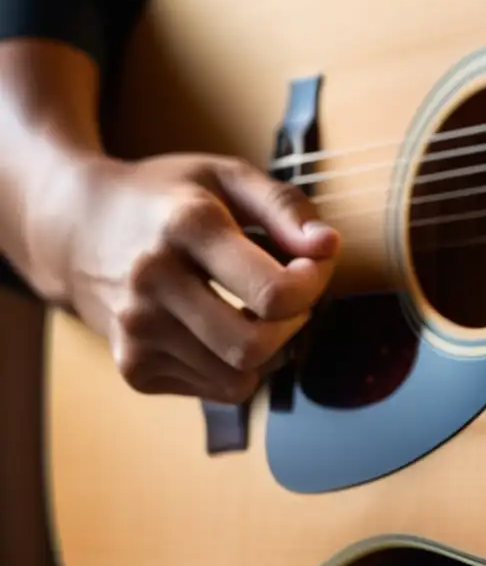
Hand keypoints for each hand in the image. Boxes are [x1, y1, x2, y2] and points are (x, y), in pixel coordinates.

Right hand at [49, 153, 340, 402]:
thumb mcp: (228, 176)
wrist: (75, 229)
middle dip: (295, 323)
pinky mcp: (134, 368)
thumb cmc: (167, 198)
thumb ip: (287, 207)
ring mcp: (136, 333)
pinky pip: (218, 389)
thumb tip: (329, 247)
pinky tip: (221, 326)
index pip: (272, 292)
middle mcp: (152, 283)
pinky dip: (237, 365)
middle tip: (291, 295)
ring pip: (241, 377)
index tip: (311, 265)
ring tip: (256, 308)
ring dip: (271, 347)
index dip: (313, 284)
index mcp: (184, 226)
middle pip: (255, 346)